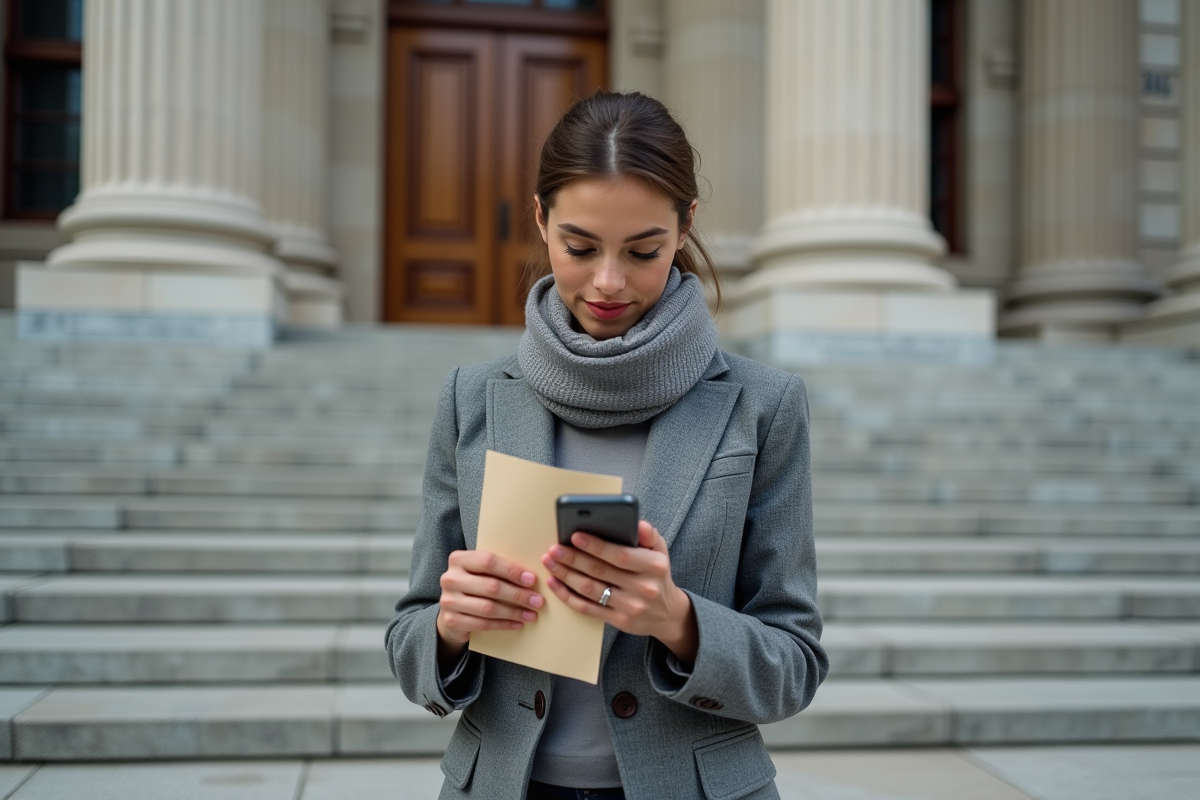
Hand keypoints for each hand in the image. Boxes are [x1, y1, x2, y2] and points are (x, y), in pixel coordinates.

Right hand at [436, 550, 544, 664]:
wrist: (452, 610)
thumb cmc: (474, 585)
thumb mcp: (481, 572)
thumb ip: (499, 569)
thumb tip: (531, 576)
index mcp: (458, 559)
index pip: (488, 561)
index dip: (511, 570)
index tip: (531, 579)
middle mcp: (450, 578)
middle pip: (490, 586)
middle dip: (518, 595)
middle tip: (537, 601)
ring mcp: (448, 601)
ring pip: (488, 607)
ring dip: (513, 612)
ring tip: (531, 614)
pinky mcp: (451, 621)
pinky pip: (482, 624)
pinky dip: (503, 625)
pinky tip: (517, 624)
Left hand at [541, 521, 698, 666]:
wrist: (667, 614)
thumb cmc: (657, 576)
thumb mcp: (660, 551)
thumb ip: (648, 535)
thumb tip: (636, 523)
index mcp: (653, 566)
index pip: (621, 555)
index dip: (596, 546)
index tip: (575, 536)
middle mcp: (643, 588)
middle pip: (600, 571)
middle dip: (573, 559)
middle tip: (554, 548)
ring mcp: (630, 607)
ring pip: (590, 589)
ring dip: (565, 574)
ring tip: (550, 561)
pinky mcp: (618, 621)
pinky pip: (587, 608)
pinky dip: (567, 595)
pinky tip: (555, 583)